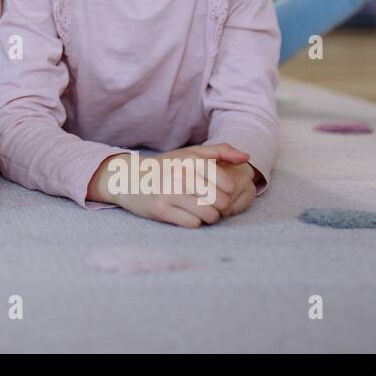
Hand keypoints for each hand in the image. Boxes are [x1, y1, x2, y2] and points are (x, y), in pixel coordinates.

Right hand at [90, 143, 252, 227]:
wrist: (129, 179)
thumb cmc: (166, 167)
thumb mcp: (191, 153)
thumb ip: (220, 151)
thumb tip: (246, 157)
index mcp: (191, 160)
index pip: (228, 184)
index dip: (229, 192)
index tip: (220, 192)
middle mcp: (181, 174)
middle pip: (221, 201)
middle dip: (220, 207)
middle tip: (211, 205)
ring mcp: (170, 192)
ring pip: (209, 215)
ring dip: (209, 217)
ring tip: (201, 211)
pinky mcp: (161, 209)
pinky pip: (193, 224)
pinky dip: (194, 222)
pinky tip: (186, 215)